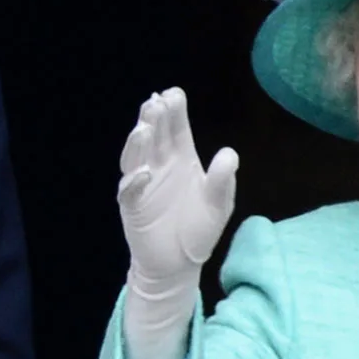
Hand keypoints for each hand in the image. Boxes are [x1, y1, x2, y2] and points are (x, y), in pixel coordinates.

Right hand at [117, 89, 238, 292]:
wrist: (180, 264)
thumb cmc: (199, 230)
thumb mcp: (219, 205)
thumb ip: (222, 180)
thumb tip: (229, 153)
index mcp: (181, 160)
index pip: (176, 129)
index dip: (174, 111)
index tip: (174, 94)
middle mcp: (159, 166)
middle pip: (153, 137)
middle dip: (153, 119)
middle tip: (156, 103)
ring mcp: (143, 185)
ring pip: (135, 157)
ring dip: (138, 143)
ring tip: (144, 129)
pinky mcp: (132, 208)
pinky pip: (129, 192)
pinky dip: (135, 182)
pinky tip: (145, 173)